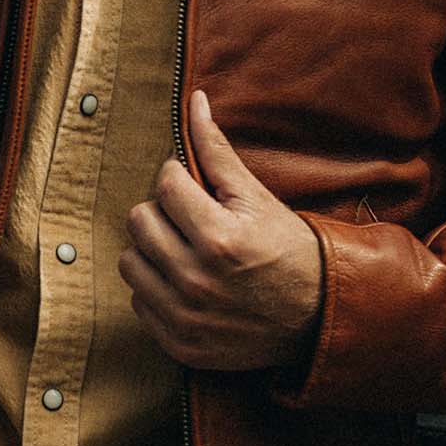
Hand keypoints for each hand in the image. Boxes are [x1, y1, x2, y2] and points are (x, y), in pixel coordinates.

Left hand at [121, 89, 325, 371]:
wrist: (316, 317)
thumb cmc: (287, 249)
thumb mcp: (257, 197)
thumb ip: (217, 151)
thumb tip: (193, 101)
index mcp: (219, 239)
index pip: (164, 185)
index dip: (178, 179)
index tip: (197, 189)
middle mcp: (198, 281)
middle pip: (139, 221)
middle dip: (163, 213)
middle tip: (191, 219)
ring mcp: (186, 317)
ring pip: (130, 261)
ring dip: (152, 250)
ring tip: (185, 250)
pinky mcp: (179, 343)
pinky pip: (138, 301)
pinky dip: (157, 288)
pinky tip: (188, 283)